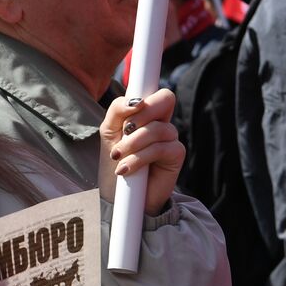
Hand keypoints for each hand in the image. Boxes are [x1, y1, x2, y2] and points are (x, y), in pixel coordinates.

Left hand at [98, 89, 184, 215]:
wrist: (118, 195)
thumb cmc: (114, 161)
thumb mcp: (109, 131)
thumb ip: (118, 110)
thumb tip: (136, 101)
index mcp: (146, 112)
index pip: (154, 91)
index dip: (147, 93)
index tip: (133, 105)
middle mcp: (162, 121)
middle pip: (165, 98)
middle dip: (141, 115)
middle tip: (124, 132)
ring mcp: (171, 137)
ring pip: (158, 128)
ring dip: (133, 143)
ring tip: (118, 157)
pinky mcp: (177, 155)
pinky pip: (160, 148)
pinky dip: (139, 158)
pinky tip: (126, 170)